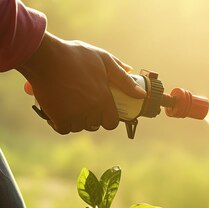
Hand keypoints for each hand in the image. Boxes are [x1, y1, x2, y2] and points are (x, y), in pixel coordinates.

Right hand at [17, 32, 145, 133]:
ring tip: (69, 104)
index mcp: (104, 98)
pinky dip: (60, 123)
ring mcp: (75, 115)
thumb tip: (141, 93)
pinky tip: (58, 113)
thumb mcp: (103, 59)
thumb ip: (122, 78)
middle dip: (90, 117)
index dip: (107, 118)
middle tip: (81, 103)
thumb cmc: (73, 55)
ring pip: (78, 127)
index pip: (112, 122)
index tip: (100, 111)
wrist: (43, 56)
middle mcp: (92, 110)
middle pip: (94, 124)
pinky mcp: (58, 117)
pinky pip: (63, 128)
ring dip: (75, 120)